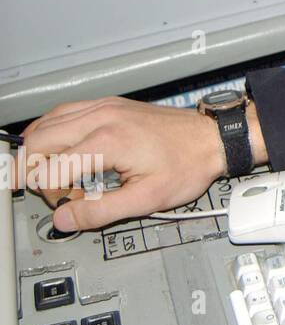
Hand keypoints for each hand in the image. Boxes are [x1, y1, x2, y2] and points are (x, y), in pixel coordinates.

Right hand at [20, 97, 227, 232]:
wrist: (212, 138)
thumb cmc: (188, 165)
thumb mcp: (147, 199)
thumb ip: (100, 212)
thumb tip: (65, 220)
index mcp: (108, 142)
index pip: (49, 169)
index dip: (51, 194)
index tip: (69, 205)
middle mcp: (102, 118)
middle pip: (38, 141)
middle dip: (31, 170)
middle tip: (48, 191)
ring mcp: (105, 107)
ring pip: (47, 123)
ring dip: (38, 150)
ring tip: (51, 173)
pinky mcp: (110, 104)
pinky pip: (65, 112)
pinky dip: (51, 131)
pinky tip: (55, 147)